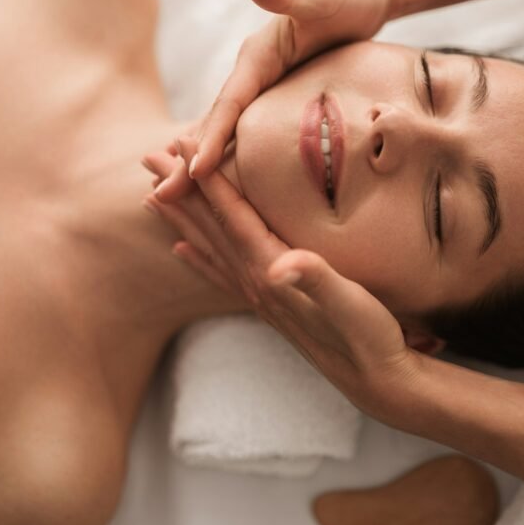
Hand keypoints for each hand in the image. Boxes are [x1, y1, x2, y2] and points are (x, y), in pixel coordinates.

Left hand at [143, 137, 421, 419]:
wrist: (375, 380)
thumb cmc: (367, 336)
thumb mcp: (349, 302)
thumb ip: (315, 279)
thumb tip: (282, 265)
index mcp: (271, 269)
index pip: (230, 215)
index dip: (205, 179)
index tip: (180, 144)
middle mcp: (256, 281)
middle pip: (208, 227)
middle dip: (179, 192)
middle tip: (148, 157)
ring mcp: (259, 295)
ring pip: (209, 248)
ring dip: (181, 220)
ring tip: (151, 198)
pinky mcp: (269, 306)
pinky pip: (222, 275)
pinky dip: (199, 259)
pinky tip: (182, 252)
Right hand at [155, 0, 391, 202]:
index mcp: (255, 58)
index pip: (229, 105)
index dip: (211, 138)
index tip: (193, 170)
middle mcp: (250, 75)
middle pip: (214, 125)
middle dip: (187, 162)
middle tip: (160, 198)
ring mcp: (259, 90)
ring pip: (224, 134)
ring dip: (199, 165)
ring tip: (174, 198)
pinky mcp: (271, 102)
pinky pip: (245, 136)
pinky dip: (226, 159)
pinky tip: (218, 184)